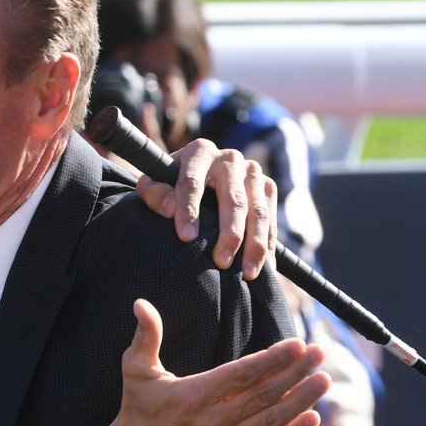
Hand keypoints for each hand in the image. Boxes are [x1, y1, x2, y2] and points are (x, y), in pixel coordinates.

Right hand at [36, 299, 328, 425]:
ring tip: (323, 381)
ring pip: (270, 421)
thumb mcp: (135, 369)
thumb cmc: (139, 407)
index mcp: (190, 397)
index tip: (297, 345)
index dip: (272, 359)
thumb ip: (145, 336)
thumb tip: (141, 303)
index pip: (241, 375)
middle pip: (263, 395)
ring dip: (301, 401)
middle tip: (320, 353)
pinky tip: (312, 418)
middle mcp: (210, 423)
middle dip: (295, 373)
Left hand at [135, 139, 277, 279]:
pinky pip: (271, 218)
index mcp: (199, 152)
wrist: (199, 176)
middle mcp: (229, 158)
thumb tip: (169, 209)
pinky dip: (268, 244)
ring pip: (258, 211)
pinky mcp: (267, 186)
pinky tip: (264, 267)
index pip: (192, 182)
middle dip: (229, 233)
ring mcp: (252, 172)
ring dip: (255, 244)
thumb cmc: (171, 184)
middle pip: (233, 199)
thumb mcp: (154, 184)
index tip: (186, 237)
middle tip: (221, 262)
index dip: (189, 210)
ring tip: (248, 273)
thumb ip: (154, 193)